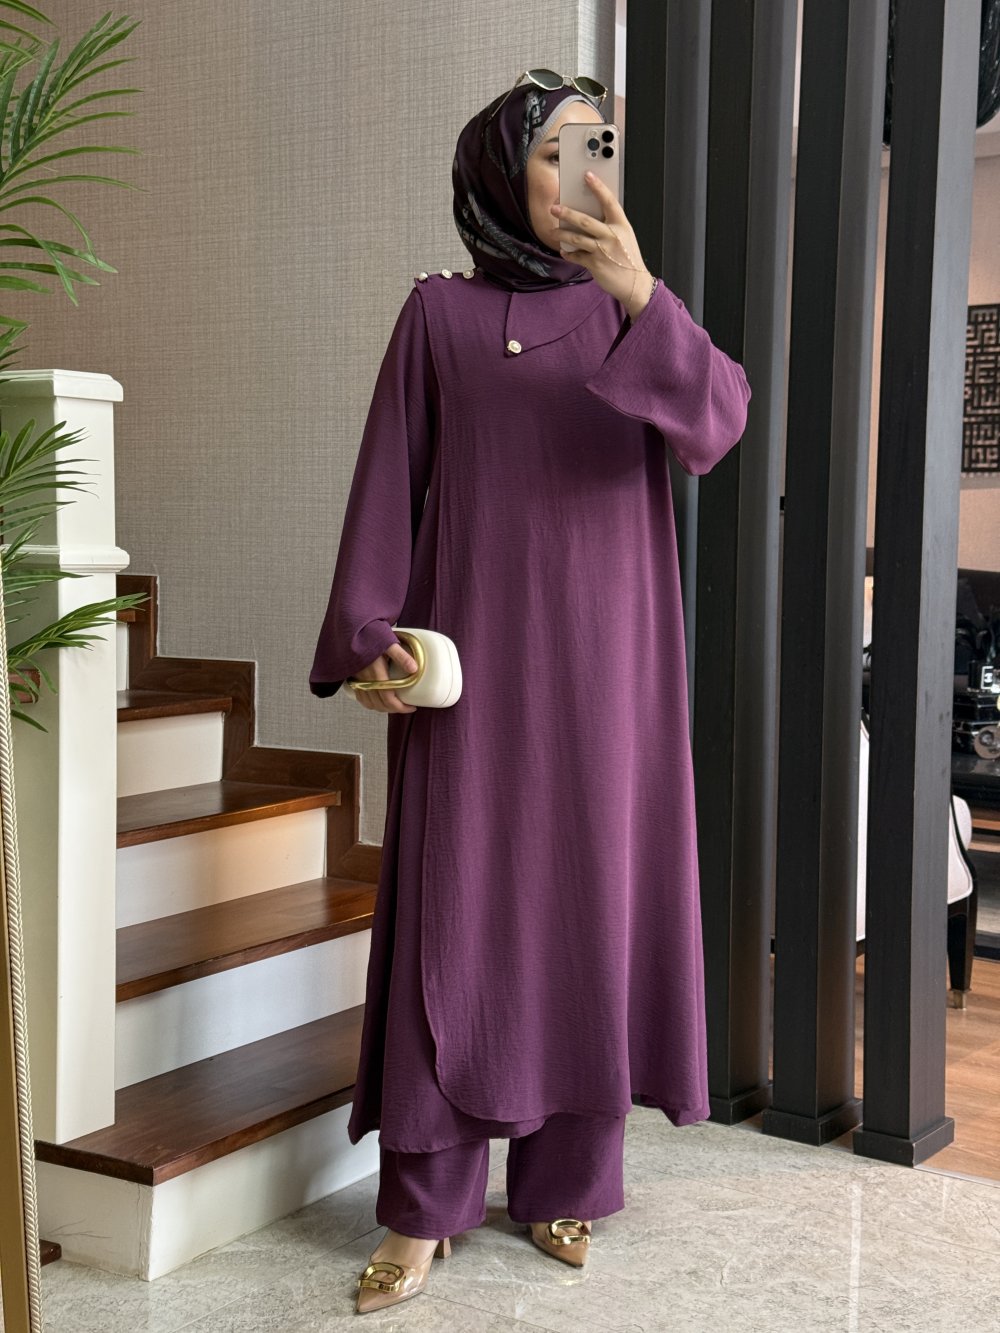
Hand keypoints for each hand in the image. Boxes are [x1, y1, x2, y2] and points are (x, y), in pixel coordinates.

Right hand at [350, 641, 417, 712]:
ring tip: (395, 705)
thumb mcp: (388, 643)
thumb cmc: (369, 634)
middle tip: (406, 707)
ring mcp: (358, 680)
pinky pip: (361, 698)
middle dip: (394, 710)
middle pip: (380, 704)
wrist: (351, 629)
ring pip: (370, 704)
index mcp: (375, 673)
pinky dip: (370, 704)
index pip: (388, 698)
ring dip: (383, 708)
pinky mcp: (353, 678)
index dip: (401, 707)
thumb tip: (414, 669)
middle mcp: (365, 680)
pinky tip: (378, 701)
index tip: (412, 707)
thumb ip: (401, 656)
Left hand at [551, 173, 653, 318]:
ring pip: (577, 238)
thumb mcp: (625, 236)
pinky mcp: (595, 264)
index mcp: (621, 225)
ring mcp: (603, 250)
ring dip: (562, 234)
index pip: (609, 201)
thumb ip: (610, 225)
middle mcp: (612, 236)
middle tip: (554, 208)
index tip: (587, 175)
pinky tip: (564, 251)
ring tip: (553, 231)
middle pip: (585, 221)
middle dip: (567, 213)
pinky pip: (577, 256)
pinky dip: (569, 253)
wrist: (634, 284)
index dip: (598, 187)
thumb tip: (589, 215)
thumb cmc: (628, 258)